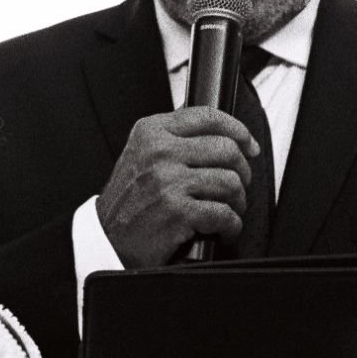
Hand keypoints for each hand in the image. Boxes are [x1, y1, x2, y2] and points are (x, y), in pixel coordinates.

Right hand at [97, 108, 261, 268]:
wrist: (107, 240)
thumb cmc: (129, 201)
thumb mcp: (143, 155)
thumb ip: (176, 139)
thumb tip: (226, 136)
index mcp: (151, 132)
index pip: (208, 116)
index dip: (238, 130)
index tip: (249, 145)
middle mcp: (159, 152)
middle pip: (227, 150)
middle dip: (242, 173)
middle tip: (237, 187)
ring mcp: (168, 181)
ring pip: (230, 182)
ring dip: (237, 202)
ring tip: (228, 211)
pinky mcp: (177, 212)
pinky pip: (224, 214)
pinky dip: (231, 226)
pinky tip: (222, 231)